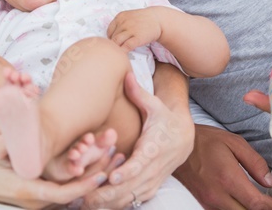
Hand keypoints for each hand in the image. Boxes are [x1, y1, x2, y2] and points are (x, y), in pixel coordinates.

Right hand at [0, 135, 108, 208]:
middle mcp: (36, 200)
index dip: (84, 185)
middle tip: (114, 159)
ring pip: (70, 192)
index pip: (63, 193)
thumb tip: (25, 129)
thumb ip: (13, 143)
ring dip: (89, 177)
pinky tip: (93, 166)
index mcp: (28, 190)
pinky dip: (79, 179)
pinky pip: (63, 191)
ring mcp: (37, 201)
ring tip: (110, 158)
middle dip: (94, 177)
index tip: (102, 175)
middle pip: (72, 194)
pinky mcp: (38, 197)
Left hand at [78, 72, 193, 208]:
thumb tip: (126, 74)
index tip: (112, 177)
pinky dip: (118, 205)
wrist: (183, 135)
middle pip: (133, 185)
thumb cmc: (163, 117)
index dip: (127, 172)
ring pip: (132, 196)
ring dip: (111, 202)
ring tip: (87, 204)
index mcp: (154, 147)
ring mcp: (153, 179)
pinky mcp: (150, 187)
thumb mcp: (154, 104)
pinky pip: (134, 200)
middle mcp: (155, 167)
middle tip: (89, 196)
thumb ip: (138, 93)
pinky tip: (99, 206)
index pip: (141, 163)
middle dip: (111, 193)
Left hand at [107, 8, 163, 51]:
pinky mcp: (138, 37)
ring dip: (117, 49)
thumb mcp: (128, 17)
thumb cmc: (142, 20)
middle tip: (116, 51)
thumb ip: (120, 24)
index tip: (115, 43)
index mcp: (120, 17)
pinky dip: (123, 52)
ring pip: (117, 42)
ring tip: (119, 54)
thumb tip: (110, 37)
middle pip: (112, 37)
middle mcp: (124, 22)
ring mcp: (131, 30)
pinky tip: (124, 55)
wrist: (158, 20)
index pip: (109, 31)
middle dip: (113, 45)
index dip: (111, 39)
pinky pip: (126, 46)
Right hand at [173, 125, 271, 209]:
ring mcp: (208, 201)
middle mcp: (218, 195)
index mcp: (228, 178)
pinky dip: (236, 209)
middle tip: (271, 202)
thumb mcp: (234, 142)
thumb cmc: (205, 140)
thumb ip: (255, 162)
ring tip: (257, 201)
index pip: (257, 204)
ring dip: (248, 209)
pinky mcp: (203, 203)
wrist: (176, 144)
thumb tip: (269, 182)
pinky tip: (241, 200)